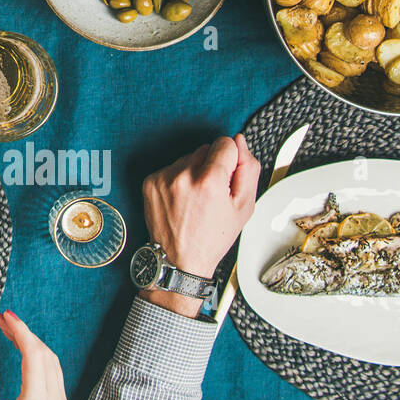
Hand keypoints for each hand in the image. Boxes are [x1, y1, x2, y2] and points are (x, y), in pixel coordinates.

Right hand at [0, 311, 67, 399]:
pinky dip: (38, 355)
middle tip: (4, 321)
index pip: (33, 356)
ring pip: (52, 361)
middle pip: (44, 354)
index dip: (20, 331)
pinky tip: (23, 349)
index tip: (6, 318)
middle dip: (24, 333)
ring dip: (32, 342)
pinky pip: (53, 371)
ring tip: (10, 331)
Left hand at [141, 134, 259, 314]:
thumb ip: (248, 168)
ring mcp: (163, 178)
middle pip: (205, 149)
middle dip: (212, 166)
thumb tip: (240, 141)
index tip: (229, 176)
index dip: (231, 159)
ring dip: (194, 172)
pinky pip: (171, 168)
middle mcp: (183, 176)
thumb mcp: (244, 207)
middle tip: (213, 194)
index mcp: (209, 181)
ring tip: (196, 199)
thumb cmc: (213, 237)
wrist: (180, 258)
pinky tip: (182, 200)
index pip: (225, 143)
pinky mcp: (150, 181)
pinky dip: (178, 179)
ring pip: (188, 158)